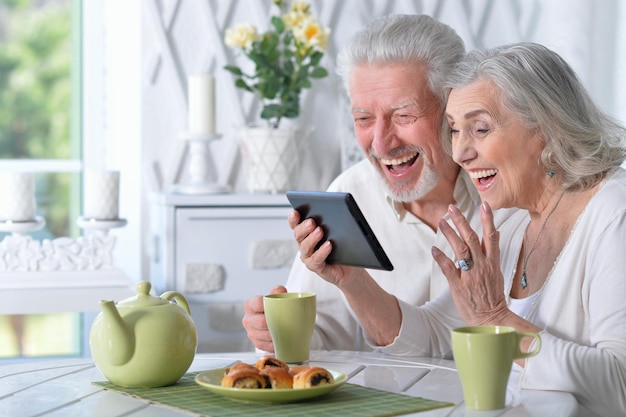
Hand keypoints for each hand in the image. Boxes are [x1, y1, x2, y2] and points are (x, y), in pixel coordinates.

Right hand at [242, 285, 286, 351]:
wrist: (273, 320)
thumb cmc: (274, 308)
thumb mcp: (276, 297)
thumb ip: (278, 292)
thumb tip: (280, 290)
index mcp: (250, 305)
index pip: (257, 304)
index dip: (267, 305)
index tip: (278, 307)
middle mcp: (248, 319)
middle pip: (261, 322)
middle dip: (274, 322)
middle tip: (287, 321)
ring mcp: (251, 332)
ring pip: (265, 335)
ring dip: (276, 334)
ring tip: (287, 331)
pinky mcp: (257, 343)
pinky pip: (267, 346)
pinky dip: (276, 344)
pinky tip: (282, 339)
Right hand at [288, 210, 358, 287]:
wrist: (352, 266)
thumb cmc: (344, 245)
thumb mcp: (340, 229)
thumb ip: (333, 220)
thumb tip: (335, 208)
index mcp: (306, 233)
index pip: (296, 224)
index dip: (293, 218)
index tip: (295, 212)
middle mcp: (304, 244)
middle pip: (298, 235)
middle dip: (304, 227)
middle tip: (311, 222)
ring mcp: (309, 257)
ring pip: (305, 247)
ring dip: (312, 238)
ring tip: (320, 231)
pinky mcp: (317, 267)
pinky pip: (316, 260)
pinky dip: (322, 252)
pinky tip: (329, 244)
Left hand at [431, 202, 509, 324]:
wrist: (491, 318)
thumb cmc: (492, 294)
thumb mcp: (497, 270)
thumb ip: (492, 251)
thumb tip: (494, 232)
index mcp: (492, 262)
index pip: (491, 237)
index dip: (488, 220)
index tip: (485, 205)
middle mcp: (482, 266)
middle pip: (471, 239)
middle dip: (462, 221)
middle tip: (453, 208)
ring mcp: (470, 275)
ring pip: (459, 250)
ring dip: (450, 234)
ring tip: (442, 222)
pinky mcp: (458, 285)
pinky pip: (448, 268)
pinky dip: (441, 257)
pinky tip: (434, 249)